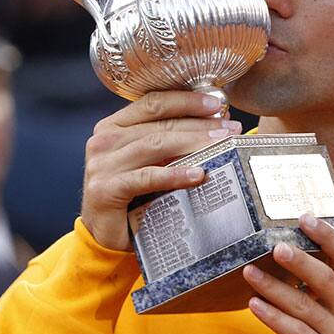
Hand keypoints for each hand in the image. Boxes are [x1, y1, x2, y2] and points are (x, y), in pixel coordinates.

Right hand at [81, 91, 242, 250]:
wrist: (104, 233)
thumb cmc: (131, 195)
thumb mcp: (146, 162)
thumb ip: (166, 143)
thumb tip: (213, 127)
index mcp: (112, 126)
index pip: (153, 103)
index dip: (186, 100)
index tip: (216, 103)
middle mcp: (104, 140)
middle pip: (160, 124)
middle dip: (199, 124)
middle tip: (230, 128)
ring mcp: (103, 164)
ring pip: (156, 145)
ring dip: (193, 143)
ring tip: (221, 145)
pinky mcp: (106, 189)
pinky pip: (148, 177)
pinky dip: (175, 174)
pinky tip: (198, 174)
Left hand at [242, 214, 333, 333]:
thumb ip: (330, 292)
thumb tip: (297, 263)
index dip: (327, 235)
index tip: (306, 218)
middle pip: (324, 278)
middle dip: (299, 261)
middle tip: (276, 246)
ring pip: (303, 306)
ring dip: (273, 288)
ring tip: (250, 273)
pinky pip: (296, 333)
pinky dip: (273, 319)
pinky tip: (255, 307)